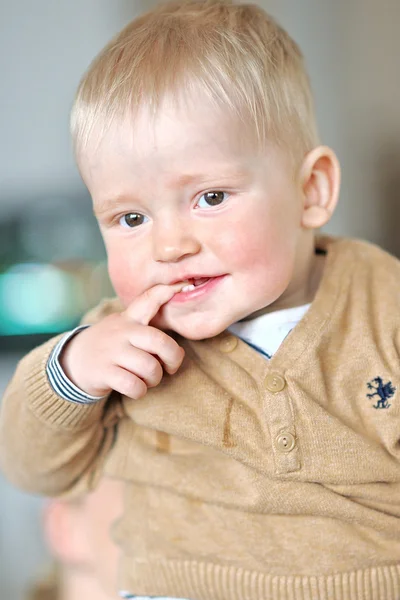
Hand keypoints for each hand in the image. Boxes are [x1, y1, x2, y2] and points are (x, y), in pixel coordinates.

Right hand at [60, 284, 184, 398]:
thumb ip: (147, 320)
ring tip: (147, 379)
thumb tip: (178, 333)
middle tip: (169, 367)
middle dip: (172, 358)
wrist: (71, 362)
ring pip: (149, 367)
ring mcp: (112, 352)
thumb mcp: (123, 325)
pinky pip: (133, 385)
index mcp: (129, 320)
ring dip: (154, 379)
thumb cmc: (110, 345)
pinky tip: (136, 388)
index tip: (184, 286)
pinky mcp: (104, 372)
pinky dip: (140, 391)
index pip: (148, 300)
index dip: (166, 292)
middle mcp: (122, 332)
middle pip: (160, 342)